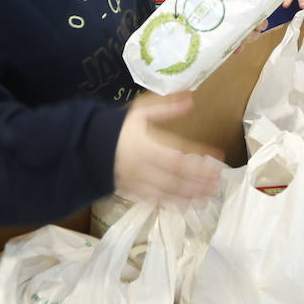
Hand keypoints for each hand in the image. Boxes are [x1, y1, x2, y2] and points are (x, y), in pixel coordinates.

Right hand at [113, 92, 222, 207]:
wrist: (85, 146)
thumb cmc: (115, 127)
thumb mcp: (140, 111)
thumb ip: (165, 107)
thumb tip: (190, 98)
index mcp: (145, 145)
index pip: (177, 155)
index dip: (199, 158)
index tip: (218, 157)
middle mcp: (142, 166)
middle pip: (175, 177)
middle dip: (199, 182)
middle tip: (217, 183)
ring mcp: (136, 181)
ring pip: (166, 192)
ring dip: (189, 195)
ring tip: (207, 197)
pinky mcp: (131, 191)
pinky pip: (154, 200)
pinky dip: (171, 204)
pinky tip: (186, 206)